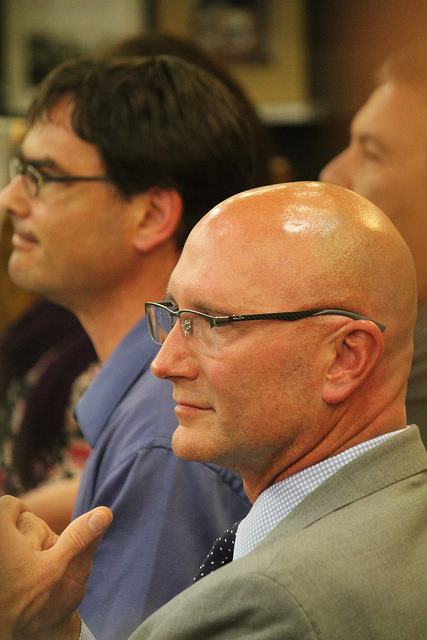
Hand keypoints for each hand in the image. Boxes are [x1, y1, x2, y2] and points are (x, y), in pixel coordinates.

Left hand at [0, 495, 112, 639]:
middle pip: (2, 521)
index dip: (23, 515)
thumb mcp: (56, 568)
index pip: (10, 504)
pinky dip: (4, 562)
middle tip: (26, 559)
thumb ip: (78, 538)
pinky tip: (7, 581)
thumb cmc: (22, 601)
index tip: (32, 537)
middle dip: (16, 534)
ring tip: (15, 572)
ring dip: (8, 549)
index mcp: (0, 527)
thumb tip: (104, 513)